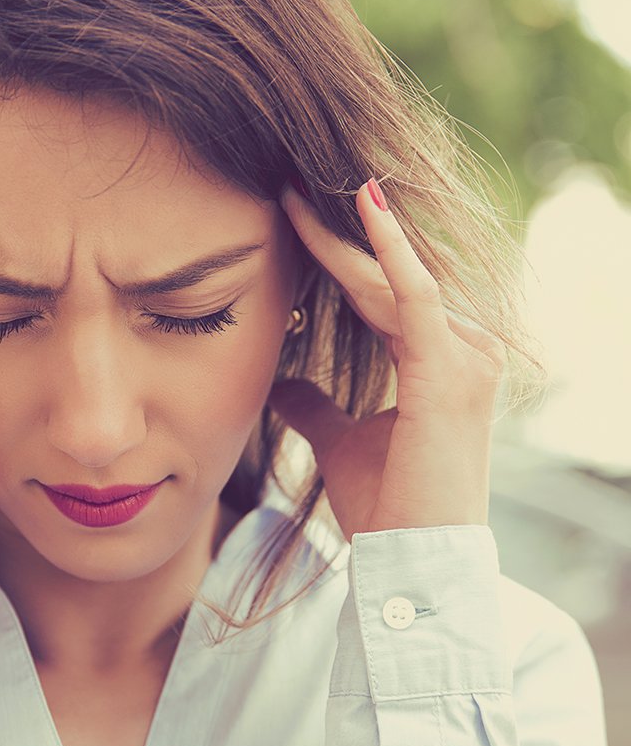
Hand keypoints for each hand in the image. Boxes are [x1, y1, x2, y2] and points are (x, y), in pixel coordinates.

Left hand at [269, 178, 505, 541]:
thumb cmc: (386, 507)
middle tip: (285, 185)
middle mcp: (461, 349)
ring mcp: (464, 356)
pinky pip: (417, 294)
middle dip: (335, 232)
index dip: (337, 255)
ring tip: (298, 189)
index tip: (290, 219)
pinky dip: (390, 250)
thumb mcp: (341, 442)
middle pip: (386, 277)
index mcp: (437, 361)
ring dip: (347, 233)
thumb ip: (315, 407)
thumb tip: (282, 383)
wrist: (412, 560)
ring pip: (393, 278)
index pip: (380, 293)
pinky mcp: (449, 369)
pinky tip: (363, 206)